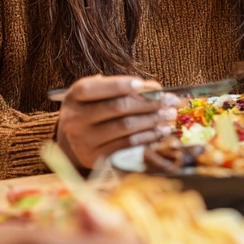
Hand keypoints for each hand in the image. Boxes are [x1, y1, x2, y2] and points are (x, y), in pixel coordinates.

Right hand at [55, 76, 178, 169]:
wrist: (77, 140)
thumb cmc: (94, 109)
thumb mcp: (99, 94)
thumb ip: (121, 88)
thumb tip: (154, 89)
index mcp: (74, 97)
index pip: (95, 88)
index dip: (121, 85)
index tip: (148, 85)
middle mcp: (74, 119)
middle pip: (117, 107)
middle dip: (148, 102)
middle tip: (169, 101)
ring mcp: (84, 141)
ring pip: (125, 126)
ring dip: (152, 119)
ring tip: (169, 114)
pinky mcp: (96, 158)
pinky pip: (127, 145)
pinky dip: (147, 136)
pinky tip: (160, 131)